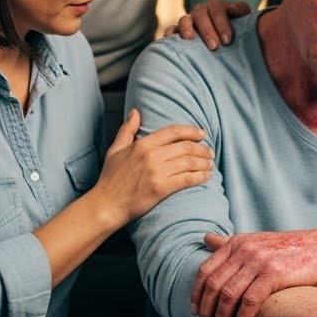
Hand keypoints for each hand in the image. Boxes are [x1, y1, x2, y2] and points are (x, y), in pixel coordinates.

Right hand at [91, 108, 212, 226]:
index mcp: (142, 144)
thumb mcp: (115, 150)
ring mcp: (157, 172)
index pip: (173, 132)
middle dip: (202, 149)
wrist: (106, 205)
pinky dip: (199, 177)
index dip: (191, 131)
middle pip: (185, 147)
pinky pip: (187, 179)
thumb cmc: (110, 178)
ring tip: (210, 164)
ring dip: (204, 163)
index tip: (202, 134)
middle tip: (209, 152)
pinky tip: (206, 177)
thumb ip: (127, 130)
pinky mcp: (161, 189)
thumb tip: (135, 112)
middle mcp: (151, 156)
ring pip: (189, 162)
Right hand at [167, 0, 250, 49]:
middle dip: (207, 30)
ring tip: (190, 39)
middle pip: (200, 15)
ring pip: (184, 20)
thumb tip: (235, 11)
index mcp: (217, 6)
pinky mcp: (179, 32)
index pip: (217, 8)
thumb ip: (242, 13)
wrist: (226, 37)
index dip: (222, 23)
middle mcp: (201, 11)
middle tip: (214, 47)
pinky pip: (171, 30)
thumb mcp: (244, 19)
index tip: (228, 40)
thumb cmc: (237, 29)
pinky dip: (170, 34)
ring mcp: (189, 21)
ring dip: (186, 28)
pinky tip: (171, 41)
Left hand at [192, 229, 316, 316]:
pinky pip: (249, 301)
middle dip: (206, 311)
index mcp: (237, 242)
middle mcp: (244, 249)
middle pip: (213, 285)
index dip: (196, 294)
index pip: (205, 270)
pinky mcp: (274, 274)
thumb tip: (205, 238)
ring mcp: (259, 261)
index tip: (194, 312)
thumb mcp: (257, 241)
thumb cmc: (290, 251)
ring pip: (228, 295)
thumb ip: (230, 244)